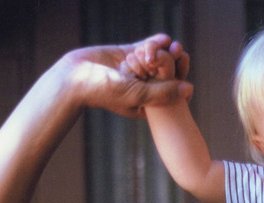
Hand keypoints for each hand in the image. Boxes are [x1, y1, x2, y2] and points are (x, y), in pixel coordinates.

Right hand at [61, 34, 191, 117]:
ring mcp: (136, 70)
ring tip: (170, 45)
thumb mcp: (137, 95)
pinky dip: (155, 43)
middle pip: (167, 73)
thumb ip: (163, 93)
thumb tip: (190, 89)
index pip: (172, 92)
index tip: (184, 67)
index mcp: (149, 103)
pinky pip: (146, 48)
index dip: (182, 78)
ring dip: (163, 51)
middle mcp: (144, 87)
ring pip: (157, 58)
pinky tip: (163, 39)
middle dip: (175, 61)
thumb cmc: (104, 92)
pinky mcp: (127, 55)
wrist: (73, 77)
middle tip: (180, 52)